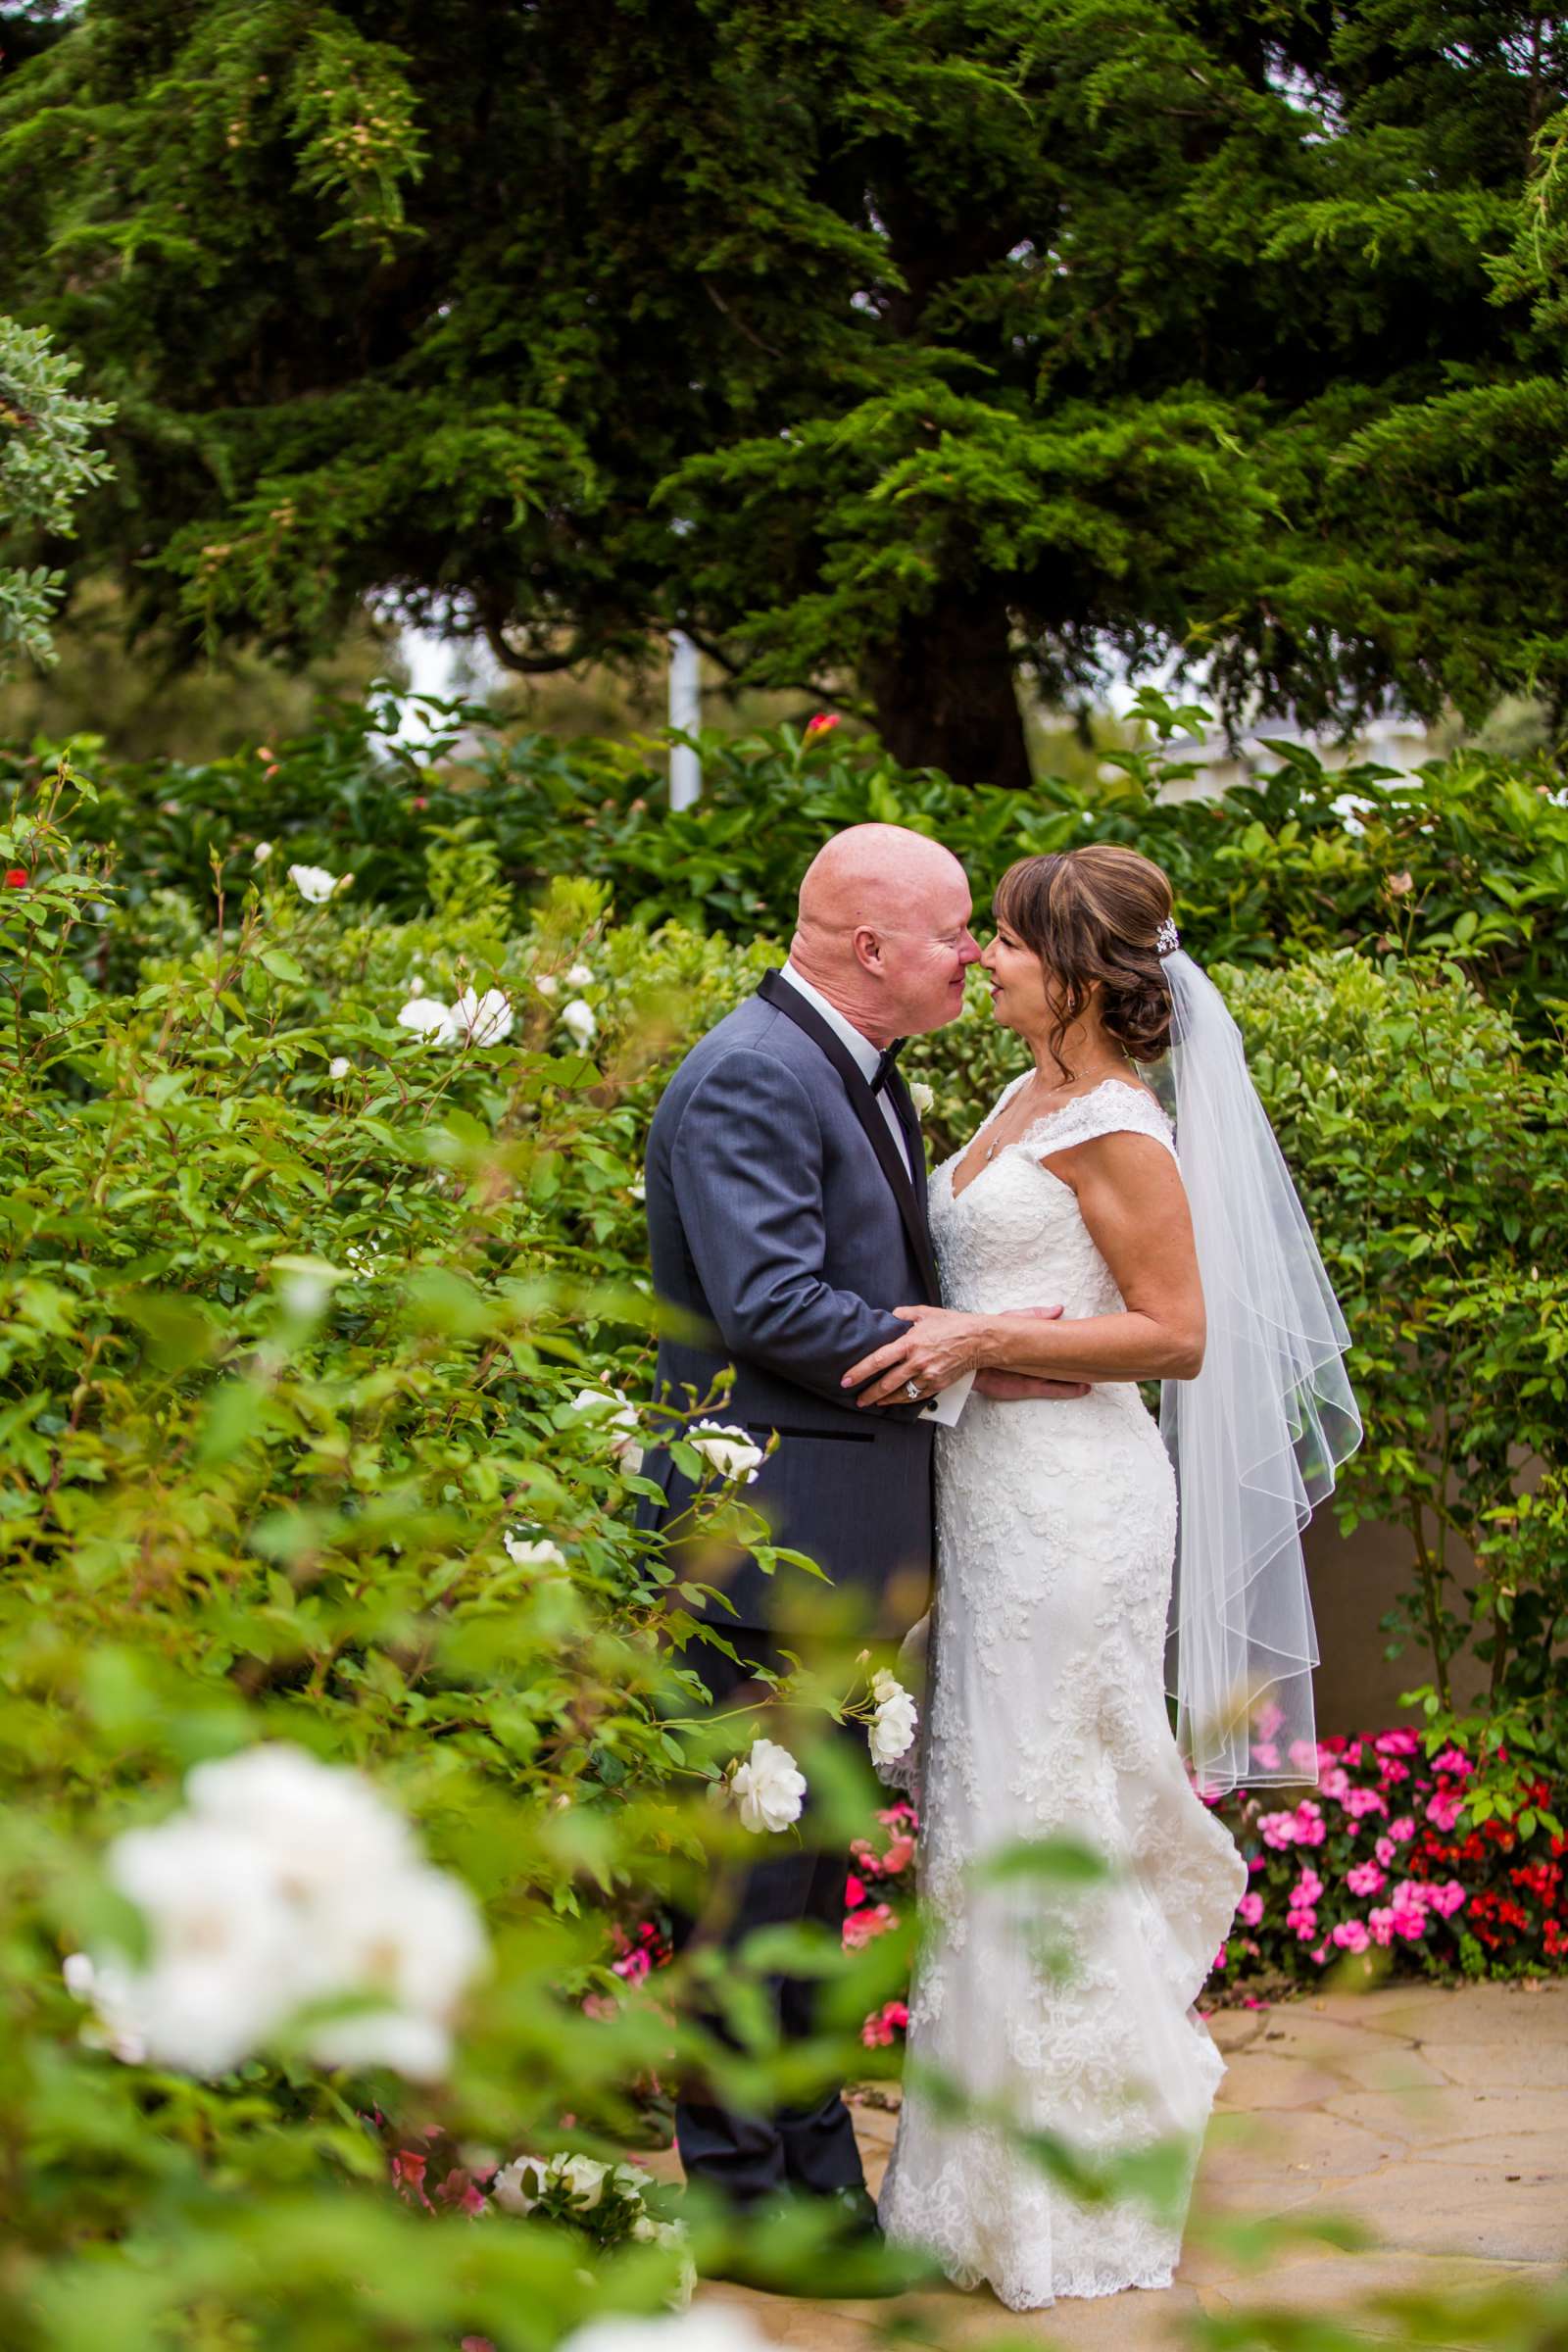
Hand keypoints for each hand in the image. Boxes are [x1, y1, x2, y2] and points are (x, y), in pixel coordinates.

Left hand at [842, 1303, 985, 1407]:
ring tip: (872, 1401)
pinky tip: (895, 1400)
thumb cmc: (953, 1325)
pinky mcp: (937, 1385)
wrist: (979, 1340)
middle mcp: (917, 1362)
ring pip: (900, 1393)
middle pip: (886, 1383)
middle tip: (857, 1399)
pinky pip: (916, 1396)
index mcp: (910, 1343)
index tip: (847, 1380)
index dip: (860, 1371)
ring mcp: (928, 1376)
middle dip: (868, 1393)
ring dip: (884, 1399)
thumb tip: (891, 1316)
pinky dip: (903, 1400)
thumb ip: (904, 1314)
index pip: (878, 1360)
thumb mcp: (926, 1313)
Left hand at [977, 1306, 1088, 1400]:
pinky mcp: (1028, 1387)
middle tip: (1098, 1362)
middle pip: (1061, 1364)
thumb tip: (1058, 1309)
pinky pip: (1052, 1389)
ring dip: (1077, 1377)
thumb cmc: (991, 1336)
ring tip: (1096, 1375)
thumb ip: (1036, 1316)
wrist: (974, 1354)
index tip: (1089, 1342)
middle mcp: (1035, 1362)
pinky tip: (1083, 1388)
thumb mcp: (1016, 1320)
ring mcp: (1033, 1375)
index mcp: (1033, 1345)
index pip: (1057, 1346)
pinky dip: (1068, 1389)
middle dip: (1078, 1364)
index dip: (1072, 1345)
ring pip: (1060, 1378)